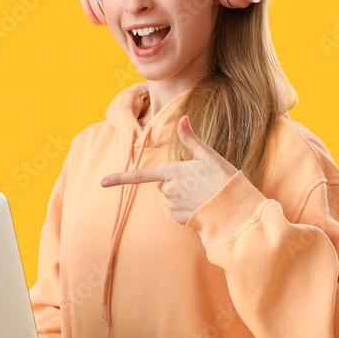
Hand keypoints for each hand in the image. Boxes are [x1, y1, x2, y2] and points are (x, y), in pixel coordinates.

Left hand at [100, 115, 237, 224]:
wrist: (235, 210)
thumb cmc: (224, 180)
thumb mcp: (209, 156)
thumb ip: (191, 139)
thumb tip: (182, 118)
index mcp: (173, 172)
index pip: (141, 176)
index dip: (120, 178)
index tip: (103, 182)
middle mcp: (170, 190)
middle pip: (164, 183)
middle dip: (176, 181)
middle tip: (199, 181)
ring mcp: (174, 205)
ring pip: (172, 197)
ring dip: (183, 196)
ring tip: (204, 194)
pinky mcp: (180, 219)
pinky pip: (178, 211)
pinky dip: (188, 209)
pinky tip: (202, 206)